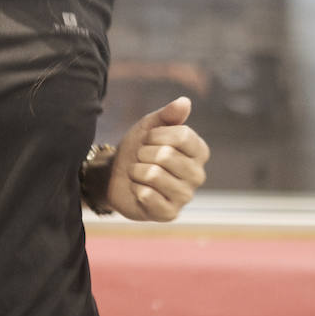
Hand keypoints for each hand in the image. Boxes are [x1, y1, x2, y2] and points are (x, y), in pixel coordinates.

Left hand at [106, 97, 209, 221]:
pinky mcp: (169, 214)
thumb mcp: (149, 126)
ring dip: (136, 171)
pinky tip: (138, 190)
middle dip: (143, 153)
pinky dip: (135, 189)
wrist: (115, 175)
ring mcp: (185, 196)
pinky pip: (147, 195)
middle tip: (141, 159)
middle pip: (165, 155)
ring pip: (153, 174)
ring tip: (139, 174)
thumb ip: (167, 115)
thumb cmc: (138, 149)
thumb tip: (184, 102)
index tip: (149, 139)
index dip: (156, 135)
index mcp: (199, 151)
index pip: (182, 135)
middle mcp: (198, 175)